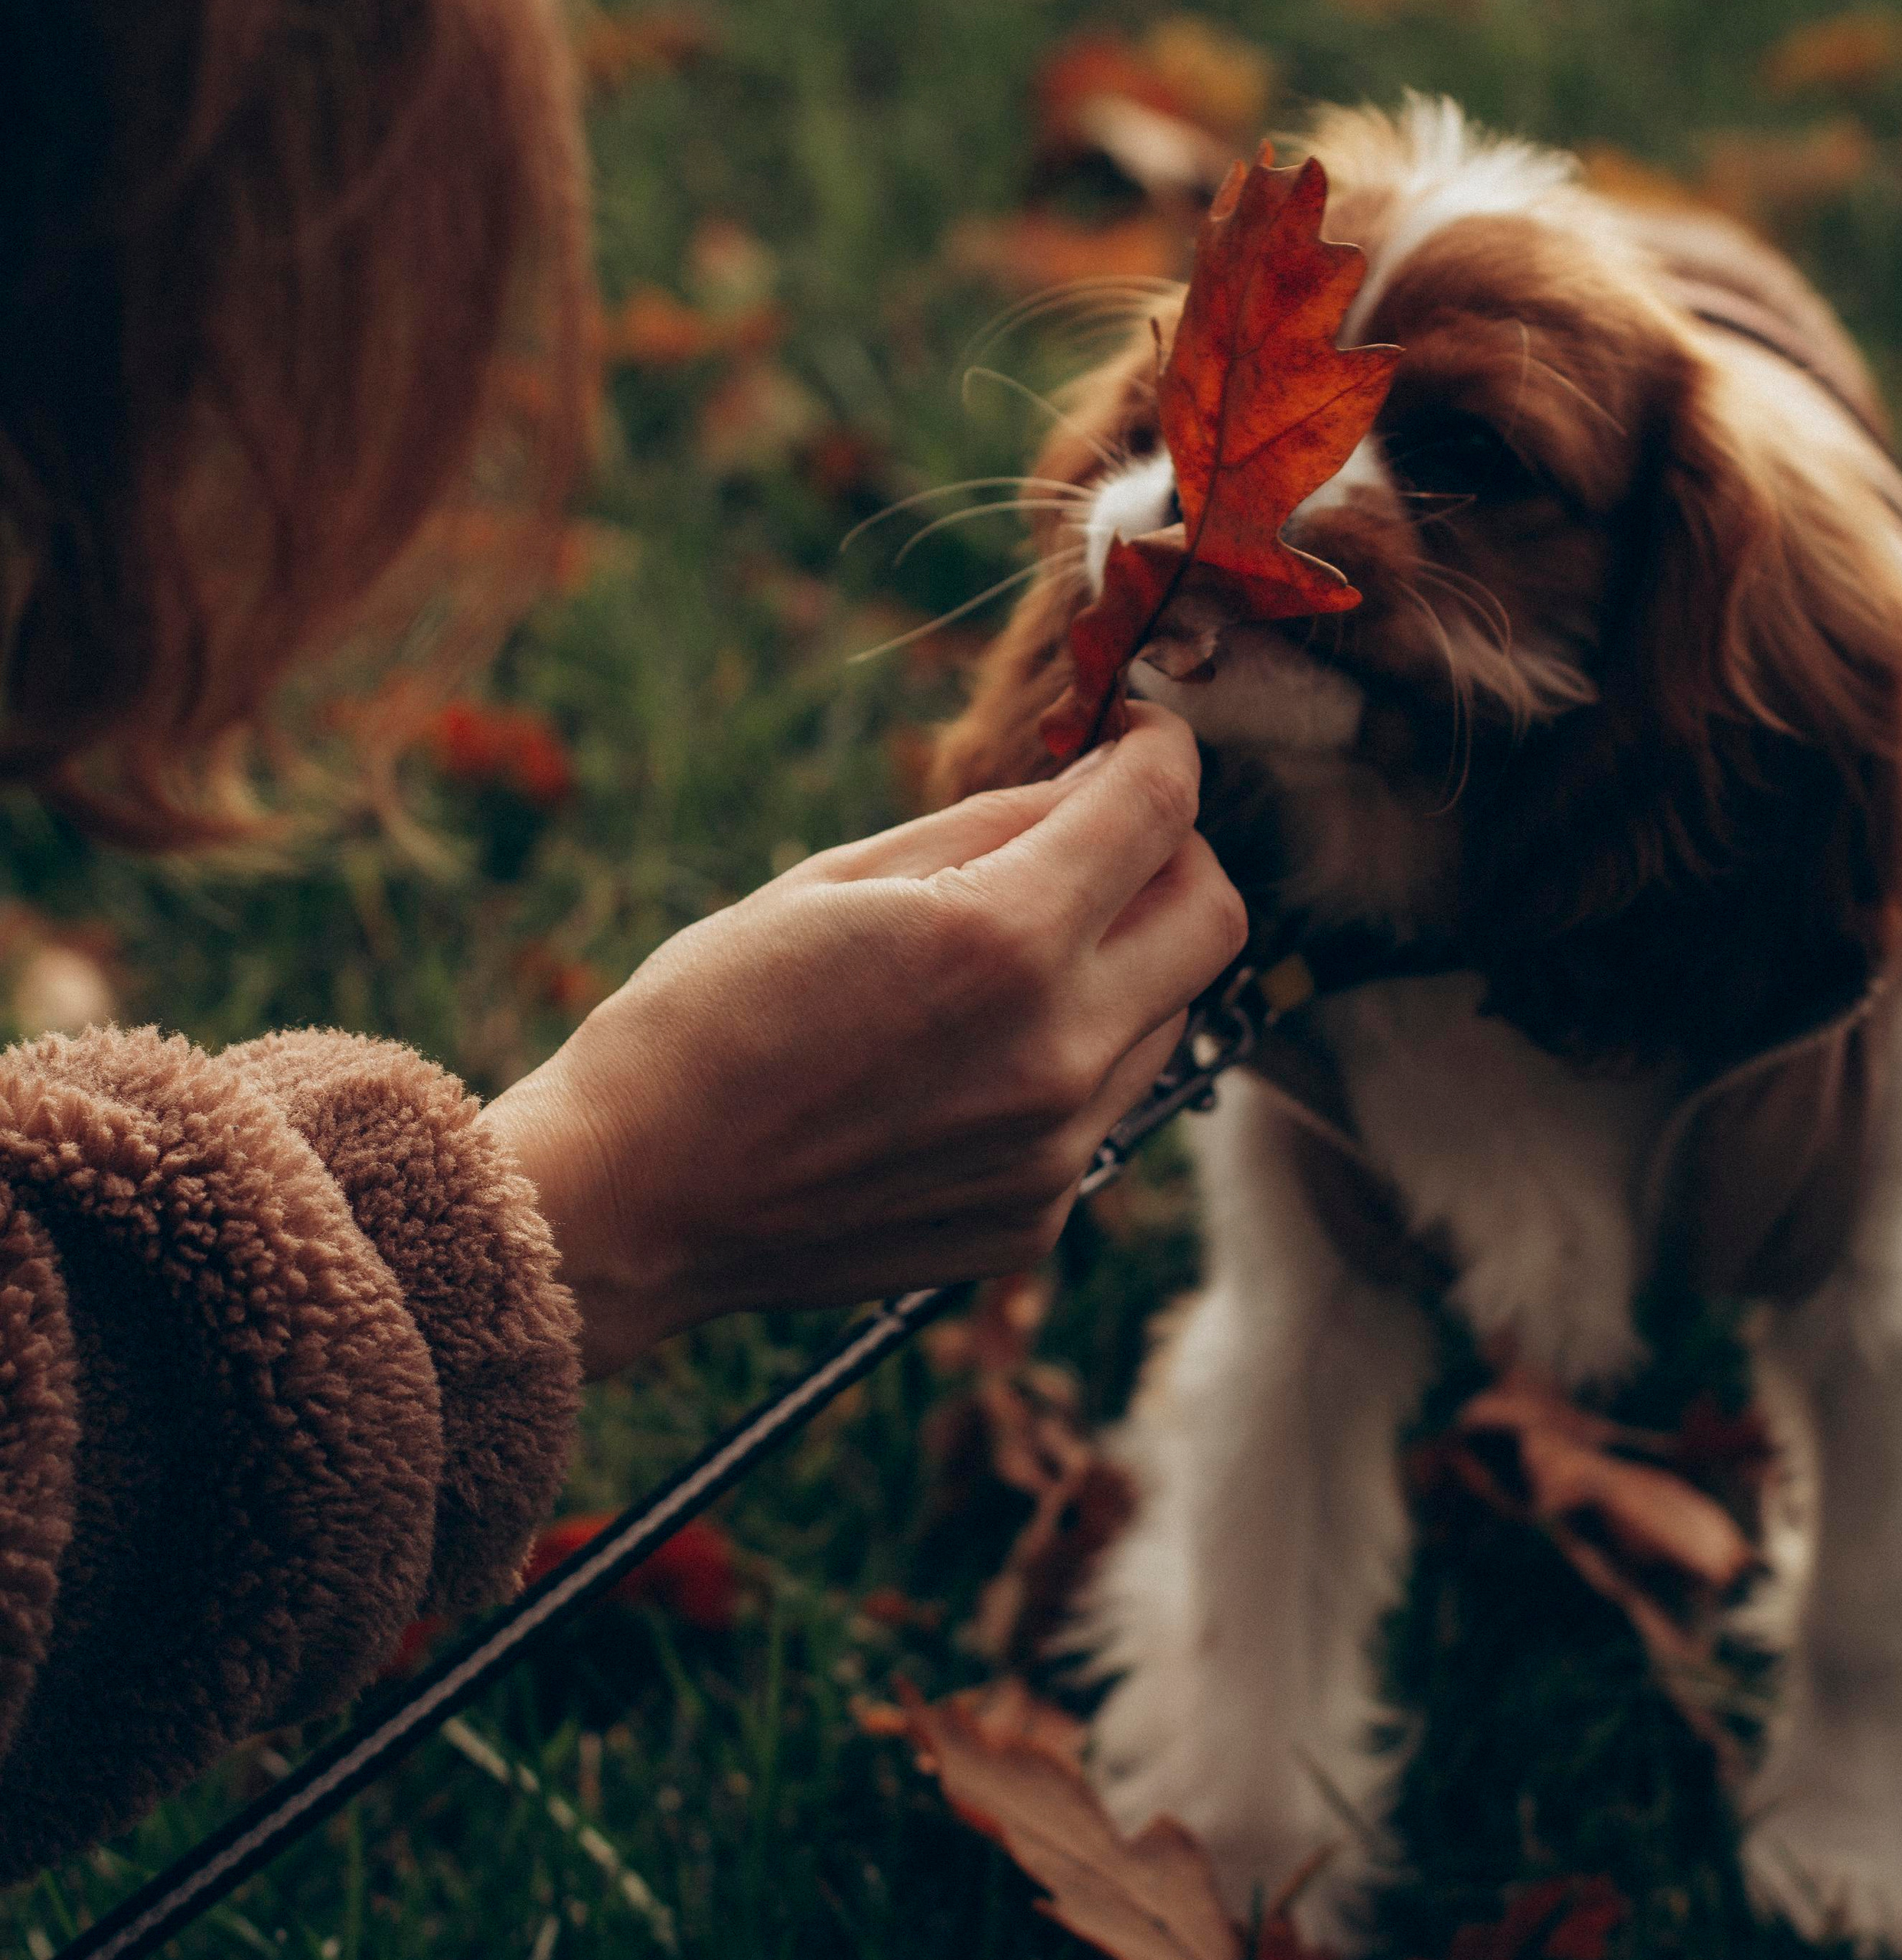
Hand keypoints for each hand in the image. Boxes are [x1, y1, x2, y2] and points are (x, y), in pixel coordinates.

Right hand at [484, 703, 1245, 1374]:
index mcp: (1003, 942)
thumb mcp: (838, 876)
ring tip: (1010, 955)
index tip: (1138, 740)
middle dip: (1174, 855)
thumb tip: (1099, 783)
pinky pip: (1103, 1110)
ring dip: (1125, 962)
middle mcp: (1058, 1054)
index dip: (1162, 752)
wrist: (629, 1202)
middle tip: (1102, 837)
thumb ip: (992, 826)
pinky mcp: (1036, 1219)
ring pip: (1169, 1018)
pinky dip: (1069, 1059)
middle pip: (1214, 920)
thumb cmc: (706, 1015)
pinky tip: (964, 1058)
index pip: (1160, 812)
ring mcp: (1056, 1152)